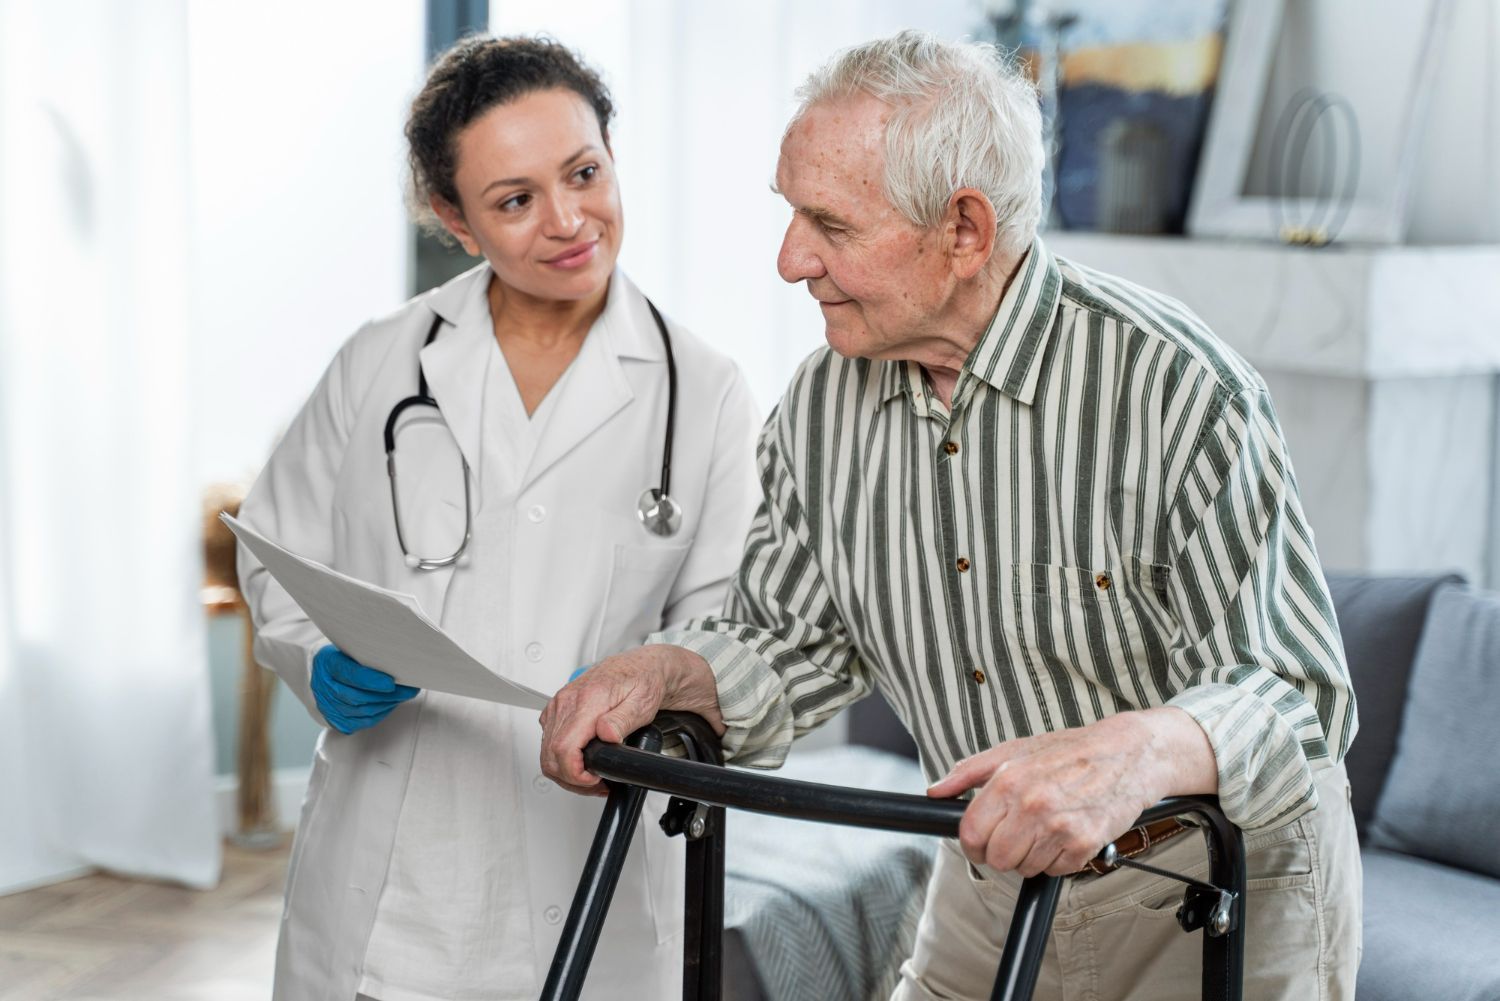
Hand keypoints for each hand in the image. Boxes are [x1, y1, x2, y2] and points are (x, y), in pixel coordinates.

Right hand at [311, 644, 419, 733]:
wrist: (322, 670)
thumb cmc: (344, 654)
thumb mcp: (351, 646)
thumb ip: (368, 652)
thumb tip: (398, 659)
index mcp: (326, 661)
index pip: (349, 674)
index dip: (371, 680)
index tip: (391, 682)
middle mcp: (322, 685)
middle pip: (358, 696)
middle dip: (387, 695)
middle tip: (409, 690)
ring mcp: (327, 705)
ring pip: (362, 711)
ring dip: (387, 704)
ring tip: (404, 695)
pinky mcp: (335, 720)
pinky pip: (361, 721)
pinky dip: (380, 713)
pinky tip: (391, 704)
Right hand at [539, 644, 722, 796]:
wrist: (640, 666)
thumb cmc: (643, 681)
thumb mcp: (643, 702)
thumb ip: (622, 720)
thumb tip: (606, 734)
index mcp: (587, 700)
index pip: (563, 747)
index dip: (575, 773)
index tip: (593, 778)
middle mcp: (567, 701)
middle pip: (551, 755)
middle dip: (572, 779)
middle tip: (597, 783)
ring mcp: (559, 705)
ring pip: (547, 753)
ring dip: (566, 772)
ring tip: (591, 776)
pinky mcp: (558, 709)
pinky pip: (548, 742)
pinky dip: (561, 758)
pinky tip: (582, 761)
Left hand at [926, 708, 1215, 876]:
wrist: (1127, 754)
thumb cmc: (1069, 751)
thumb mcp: (1013, 750)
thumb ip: (968, 772)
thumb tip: (936, 790)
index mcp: (1008, 781)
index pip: (970, 834)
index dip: (971, 844)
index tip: (980, 843)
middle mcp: (1031, 805)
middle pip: (996, 859)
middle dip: (1002, 853)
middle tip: (1017, 836)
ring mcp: (1059, 827)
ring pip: (1025, 868)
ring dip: (1031, 856)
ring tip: (1045, 828)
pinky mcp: (1084, 843)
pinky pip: (1057, 871)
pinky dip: (1059, 859)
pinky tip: (1066, 834)